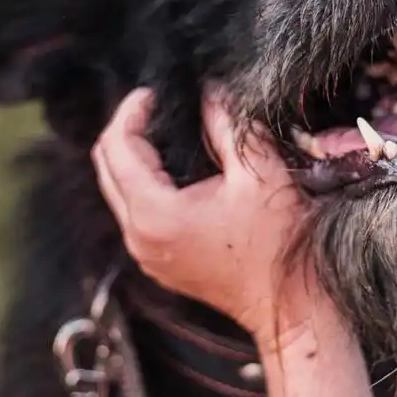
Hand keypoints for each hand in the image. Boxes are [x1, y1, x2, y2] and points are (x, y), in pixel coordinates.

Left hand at [91, 87, 322, 345]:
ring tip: (167, 133)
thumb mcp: (258, 172)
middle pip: (106, 167)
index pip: (116, 147)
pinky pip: (133, 213)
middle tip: (158, 107)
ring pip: (117, 191)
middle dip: (127, 130)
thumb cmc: (278, 242)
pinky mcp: (158, 263)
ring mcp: (145, 255)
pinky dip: (144, 185)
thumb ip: (227, 125)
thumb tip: (208, 91)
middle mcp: (138, 237)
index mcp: (154, 213)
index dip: (132, 110)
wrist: (290, 305)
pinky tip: (176, 170)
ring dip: (133, 158)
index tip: (156, 92)